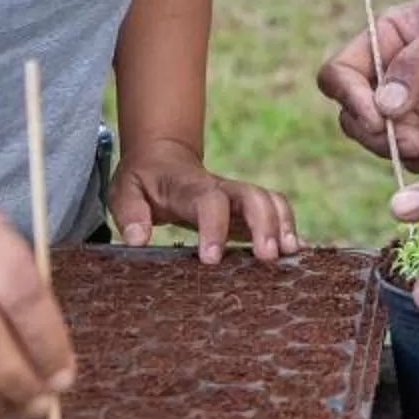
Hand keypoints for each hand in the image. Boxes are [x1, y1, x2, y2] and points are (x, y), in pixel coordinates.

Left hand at [107, 141, 300, 263]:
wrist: (163, 157)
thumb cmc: (143, 181)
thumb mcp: (124, 191)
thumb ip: (130, 213)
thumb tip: (137, 239)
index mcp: (188, 187)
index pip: (209, 201)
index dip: (214, 228)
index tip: (211, 260)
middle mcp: (220, 188)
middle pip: (252, 195)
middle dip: (264, 223)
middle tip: (267, 257)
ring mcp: (236, 197)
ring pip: (270, 200)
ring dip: (282, 225)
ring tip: (288, 255)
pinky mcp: (246, 208)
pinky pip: (275, 211)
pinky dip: (288, 228)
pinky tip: (294, 253)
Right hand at [315, 0, 418, 174]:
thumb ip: (418, 63)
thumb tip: (383, 106)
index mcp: (386, 40)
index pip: (340, 74)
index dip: (349, 100)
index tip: (380, 119)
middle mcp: (393, 76)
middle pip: (356, 119)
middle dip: (383, 137)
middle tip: (418, 143)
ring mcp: (417, 106)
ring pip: (390, 145)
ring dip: (412, 154)